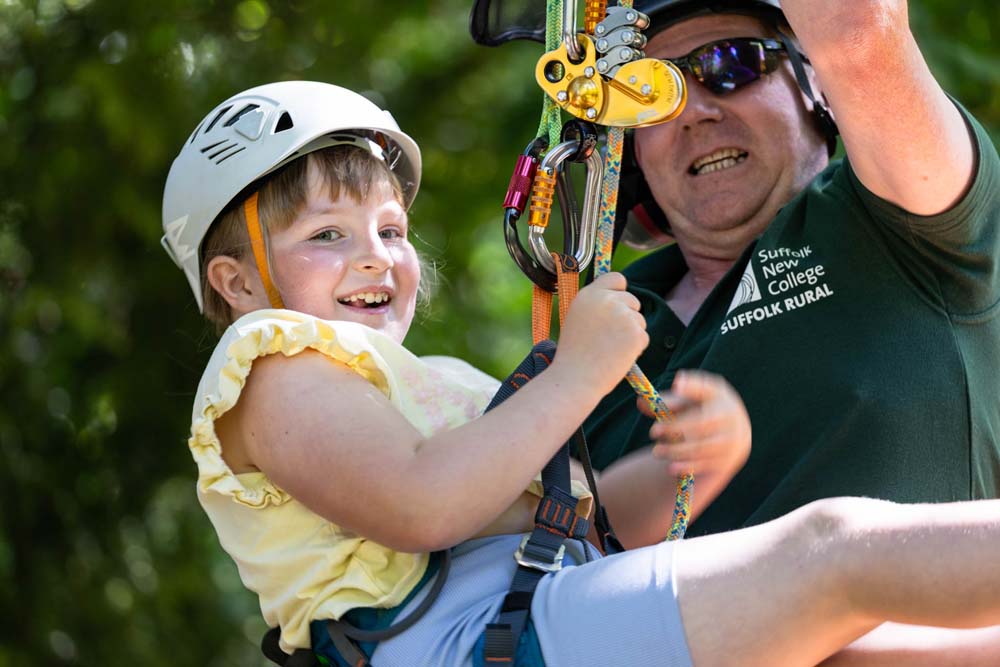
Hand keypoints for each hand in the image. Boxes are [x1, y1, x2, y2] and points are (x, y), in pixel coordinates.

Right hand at [555, 272, 647, 394]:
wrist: (575, 378)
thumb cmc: (574, 354)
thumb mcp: (577, 318)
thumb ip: (596, 305)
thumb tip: (617, 298)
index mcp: (589, 294)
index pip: (617, 278)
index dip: (620, 291)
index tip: (617, 304)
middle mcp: (607, 300)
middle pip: (632, 300)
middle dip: (627, 317)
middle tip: (609, 338)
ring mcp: (623, 315)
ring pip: (639, 320)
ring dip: (630, 334)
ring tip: (610, 349)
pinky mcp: (636, 333)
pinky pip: (643, 337)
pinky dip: (635, 348)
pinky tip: (617, 357)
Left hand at [640, 371, 750, 476]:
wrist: (734, 432)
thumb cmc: (702, 410)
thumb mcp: (688, 400)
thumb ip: (666, 401)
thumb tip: (641, 402)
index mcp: (717, 395)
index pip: (706, 389)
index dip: (692, 386)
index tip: (676, 384)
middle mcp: (728, 416)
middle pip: (701, 423)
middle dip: (675, 428)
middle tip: (652, 432)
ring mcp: (730, 439)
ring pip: (701, 447)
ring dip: (676, 450)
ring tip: (656, 451)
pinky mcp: (727, 459)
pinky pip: (705, 465)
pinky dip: (687, 467)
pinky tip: (671, 468)